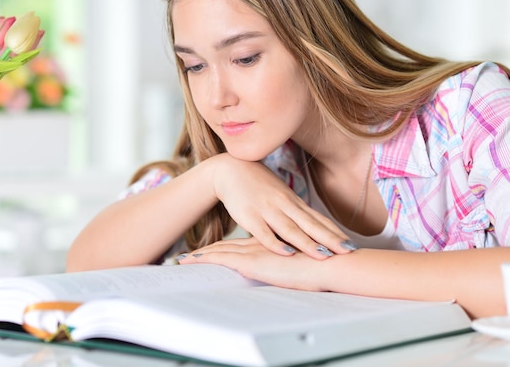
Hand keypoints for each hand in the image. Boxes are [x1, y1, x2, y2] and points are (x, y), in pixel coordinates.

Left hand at [178, 237, 326, 290]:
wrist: (330, 263)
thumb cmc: (324, 266)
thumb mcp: (306, 263)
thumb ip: (295, 264)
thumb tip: (295, 272)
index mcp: (272, 243)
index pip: (245, 245)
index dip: (229, 247)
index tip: (215, 250)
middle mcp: (260, 244)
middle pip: (228, 245)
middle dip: (209, 250)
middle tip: (191, 255)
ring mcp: (254, 250)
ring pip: (220, 250)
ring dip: (201, 255)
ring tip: (184, 259)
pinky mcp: (251, 260)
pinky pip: (220, 258)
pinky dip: (203, 259)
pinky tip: (189, 261)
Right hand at [211, 154, 356, 258]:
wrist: (230, 170)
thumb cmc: (257, 185)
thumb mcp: (279, 196)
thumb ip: (294, 212)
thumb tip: (313, 229)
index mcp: (293, 202)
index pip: (318, 219)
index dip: (334, 232)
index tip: (352, 245)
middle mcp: (284, 205)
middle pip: (310, 225)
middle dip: (330, 239)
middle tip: (348, 251)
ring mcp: (267, 210)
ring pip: (290, 229)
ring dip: (307, 243)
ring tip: (324, 256)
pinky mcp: (249, 216)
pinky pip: (263, 233)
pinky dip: (275, 244)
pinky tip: (287, 253)